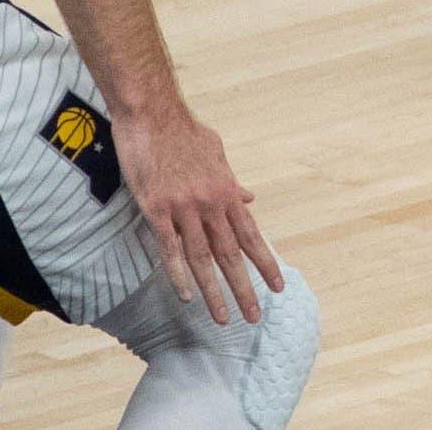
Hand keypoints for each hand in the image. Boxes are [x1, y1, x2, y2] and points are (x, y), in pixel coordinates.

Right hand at [116, 105, 283, 326]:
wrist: (153, 113)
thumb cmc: (184, 132)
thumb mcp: (217, 153)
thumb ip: (231, 181)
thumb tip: (249, 199)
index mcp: (227, 192)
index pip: (251, 236)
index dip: (265, 263)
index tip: (278, 287)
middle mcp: (210, 204)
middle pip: (231, 254)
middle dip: (245, 288)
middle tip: (254, 317)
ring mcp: (184, 208)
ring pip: (203, 259)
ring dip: (214, 292)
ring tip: (224, 317)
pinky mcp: (156, 209)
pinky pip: (170, 249)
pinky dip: (179, 274)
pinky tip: (186, 296)